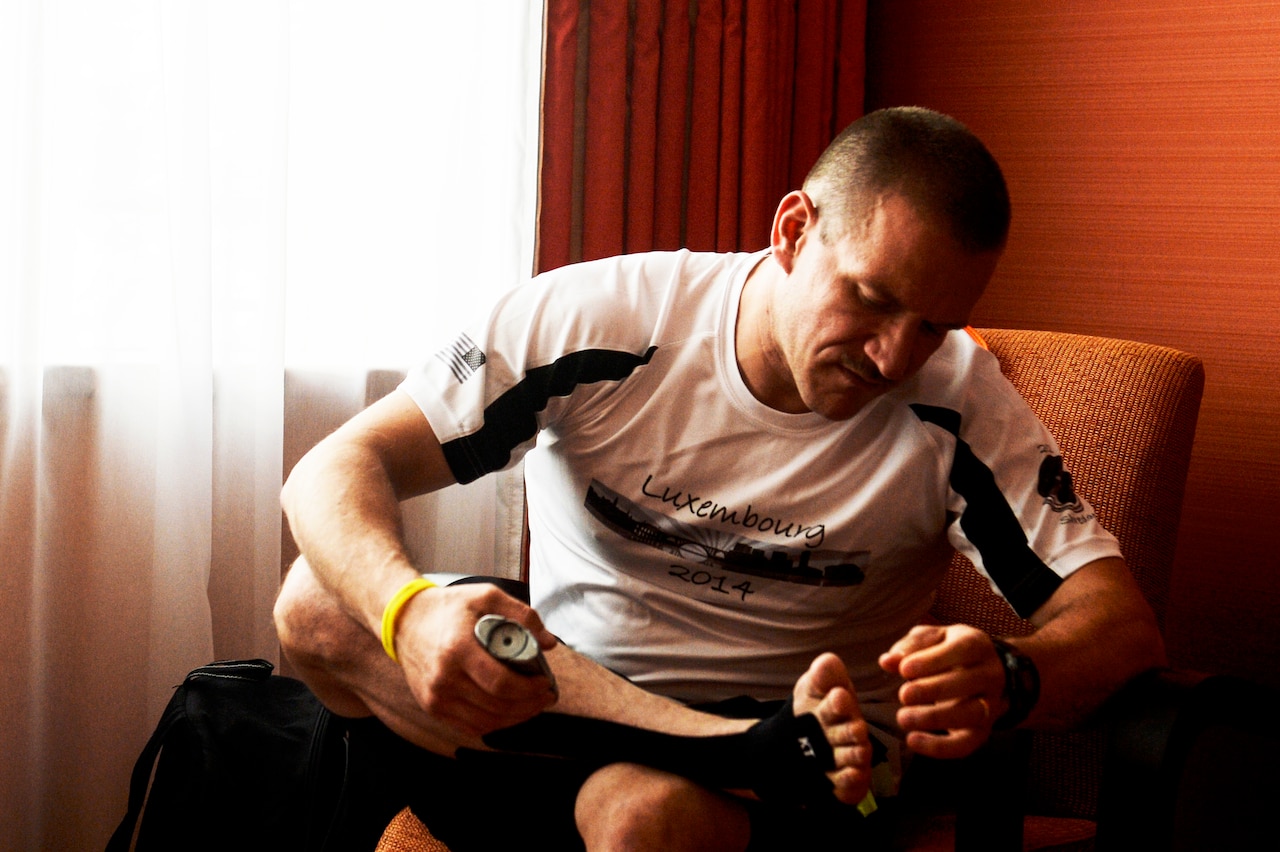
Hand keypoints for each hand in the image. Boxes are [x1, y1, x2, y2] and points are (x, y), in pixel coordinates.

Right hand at [395, 582, 558, 739]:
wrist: (405, 619)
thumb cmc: (448, 607)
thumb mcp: (486, 596)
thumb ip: (521, 614)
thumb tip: (548, 643)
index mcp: (458, 649)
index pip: (501, 682)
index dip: (529, 689)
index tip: (545, 682)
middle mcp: (443, 678)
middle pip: (497, 706)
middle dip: (530, 705)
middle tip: (547, 696)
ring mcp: (435, 697)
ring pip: (486, 721)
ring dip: (516, 717)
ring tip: (533, 705)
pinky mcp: (432, 707)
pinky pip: (470, 726)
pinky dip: (495, 724)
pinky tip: (510, 713)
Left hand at [878, 624, 1006, 758]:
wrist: (985, 672)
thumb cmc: (950, 651)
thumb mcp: (933, 638)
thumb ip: (912, 645)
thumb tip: (888, 660)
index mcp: (977, 645)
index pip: (962, 650)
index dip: (933, 661)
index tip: (904, 669)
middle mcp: (989, 675)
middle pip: (967, 683)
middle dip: (933, 690)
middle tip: (904, 695)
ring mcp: (989, 704)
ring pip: (970, 714)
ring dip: (935, 718)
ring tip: (903, 718)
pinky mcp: (982, 730)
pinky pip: (966, 743)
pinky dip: (940, 747)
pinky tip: (913, 740)